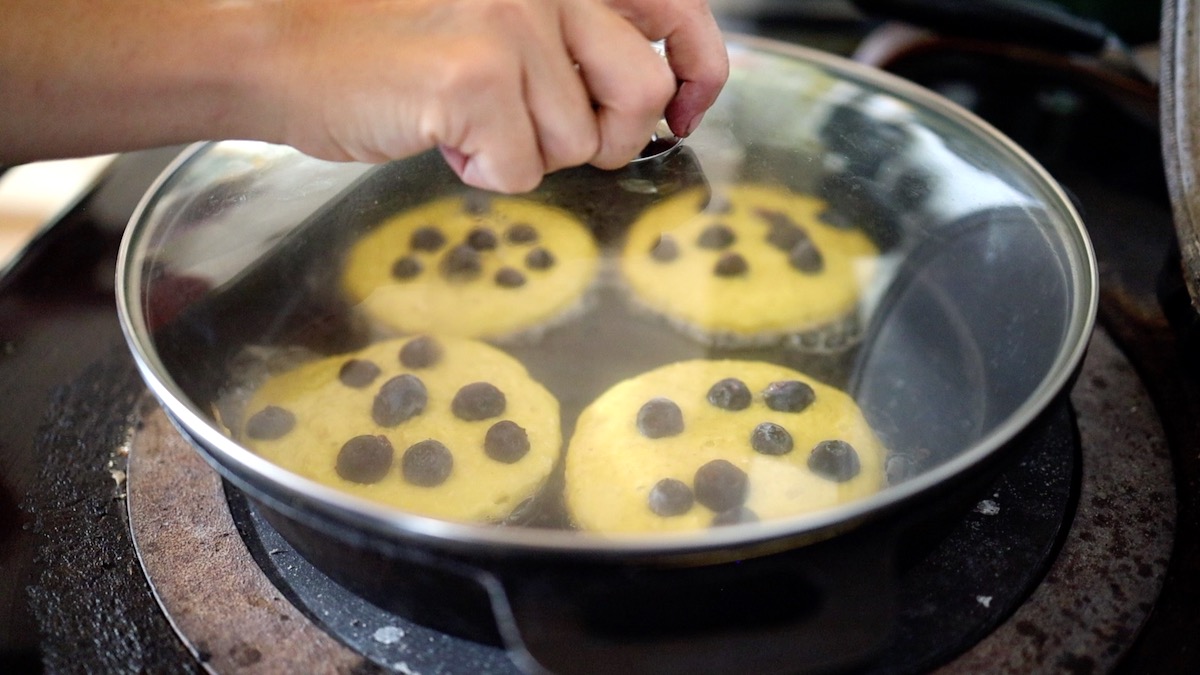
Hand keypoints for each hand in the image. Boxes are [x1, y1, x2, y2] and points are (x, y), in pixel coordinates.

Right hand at [270, 0, 727, 192]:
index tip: (684, 113)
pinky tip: (443, 139)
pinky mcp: (477, 76)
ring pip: (580, 144)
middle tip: (552, 139)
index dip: (700, 71)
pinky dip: (485, 174)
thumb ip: (572, 37)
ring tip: (470, 124)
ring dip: (528, 155)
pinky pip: (523, 172)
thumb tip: (655, 93)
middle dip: (610, 139)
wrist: (279, 50)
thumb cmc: (383, 43)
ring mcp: (512, 23)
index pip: (677, 10)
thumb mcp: (497, 15)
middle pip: (643, 92)